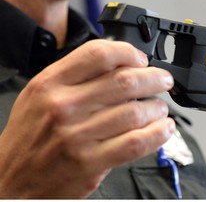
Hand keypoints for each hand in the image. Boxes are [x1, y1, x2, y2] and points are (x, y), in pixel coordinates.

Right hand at [0, 40, 174, 198]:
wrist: (12, 178)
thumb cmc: (30, 136)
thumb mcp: (41, 95)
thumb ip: (75, 77)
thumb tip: (118, 66)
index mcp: (51, 84)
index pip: (99, 54)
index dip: (128, 53)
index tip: (141, 60)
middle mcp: (64, 107)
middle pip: (124, 82)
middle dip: (153, 78)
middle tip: (163, 81)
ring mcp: (78, 136)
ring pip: (135, 113)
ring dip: (157, 108)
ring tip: (160, 107)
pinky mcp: (91, 163)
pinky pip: (135, 143)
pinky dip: (157, 134)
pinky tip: (163, 128)